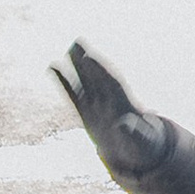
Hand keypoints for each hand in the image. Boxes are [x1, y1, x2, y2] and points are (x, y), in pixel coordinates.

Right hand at [50, 40, 169, 178]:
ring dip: (77, 66)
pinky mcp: (85, 111)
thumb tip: (125, 125)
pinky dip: (64, 81)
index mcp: (126, 104)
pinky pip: (72, 93)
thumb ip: (134, 132)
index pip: (111, 83)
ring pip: (85, 81)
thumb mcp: (140, 141)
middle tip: (78, 42)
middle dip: (89, 61)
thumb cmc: (141, 144)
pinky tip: (53, 67)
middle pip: (98, 77)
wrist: (133, 151)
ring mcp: (97, 103)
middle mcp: (110, 100)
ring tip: (69, 48)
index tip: (90, 57)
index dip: (101, 71)